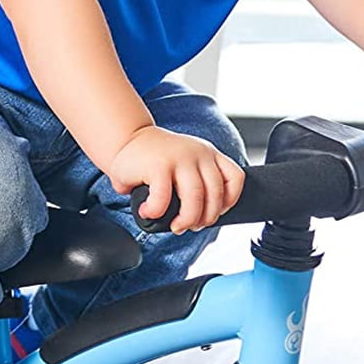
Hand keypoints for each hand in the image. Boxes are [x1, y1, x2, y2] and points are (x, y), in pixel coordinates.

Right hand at [108, 126, 245, 233]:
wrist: (127, 138)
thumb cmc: (156, 160)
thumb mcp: (186, 166)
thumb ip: (198, 186)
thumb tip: (200, 220)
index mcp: (208, 155)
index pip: (235, 178)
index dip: (228, 202)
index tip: (212, 212)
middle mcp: (198, 154)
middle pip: (215, 194)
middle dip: (205, 218)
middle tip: (190, 225)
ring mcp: (179, 158)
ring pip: (195, 197)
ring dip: (187, 219)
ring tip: (175, 225)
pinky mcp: (157, 165)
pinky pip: (163, 198)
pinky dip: (156, 211)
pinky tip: (147, 211)